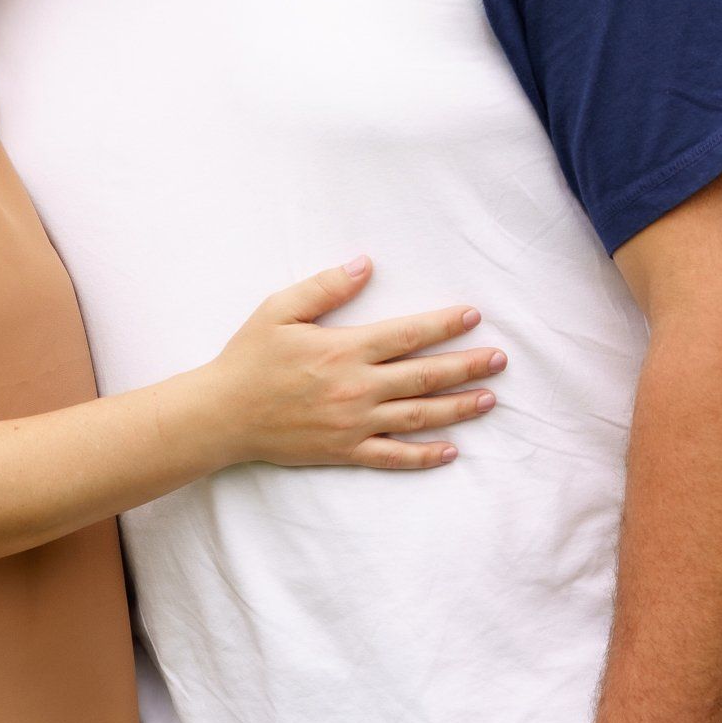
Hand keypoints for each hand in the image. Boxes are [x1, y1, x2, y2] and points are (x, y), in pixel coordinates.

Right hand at [208, 258, 505, 470]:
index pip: (408, 334)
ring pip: (419, 416)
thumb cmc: (249, 358)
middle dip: (467, 366)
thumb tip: (364, 265)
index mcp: (345, 350)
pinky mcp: (345, 451)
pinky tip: (451, 450)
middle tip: (499, 359)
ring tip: (489, 398)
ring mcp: (354, 423)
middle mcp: (358, 388)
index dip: (444, 325)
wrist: (222, 415)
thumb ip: (324, 287)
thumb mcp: (279, 310)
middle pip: (425, 376)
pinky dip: (425, 455)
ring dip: (459, 407)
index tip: (473, 317)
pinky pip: (393, 456)